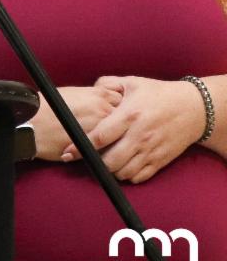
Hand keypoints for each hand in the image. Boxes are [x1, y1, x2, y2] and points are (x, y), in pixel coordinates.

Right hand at [30, 82, 123, 160]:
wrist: (30, 122)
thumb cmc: (45, 108)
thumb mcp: (71, 95)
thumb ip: (90, 98)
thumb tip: (100, 105)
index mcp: (98, 94)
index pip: (124, 102)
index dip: (124, 110)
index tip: (122, 116)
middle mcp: (103, 109)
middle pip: (128, 119)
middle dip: (127, 127)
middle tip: (125, 133)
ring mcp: (101, 127)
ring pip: (123, 136)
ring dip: (122, 142)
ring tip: (119, 147)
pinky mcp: (95, 145)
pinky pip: (112, 151)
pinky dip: (112, 153)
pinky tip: (107, 154)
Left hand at [63, 75, 205, 182]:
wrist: (193, 108)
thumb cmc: (159, 94)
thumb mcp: (132, 82)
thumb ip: (107, 83)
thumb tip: (91, 87)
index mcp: (129, 115)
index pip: (100, 136)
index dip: (81, 147)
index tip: (68, 152)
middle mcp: (139, 136)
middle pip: (110, 160)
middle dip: (94, 162)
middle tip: (86, 158)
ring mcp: (151, 150)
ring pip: (124, 172)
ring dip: (110, 170)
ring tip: (104, 161)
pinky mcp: (161, 160)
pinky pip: (140, 177)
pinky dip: (127, 176)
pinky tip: (122, 166)